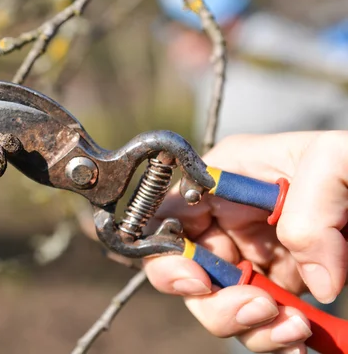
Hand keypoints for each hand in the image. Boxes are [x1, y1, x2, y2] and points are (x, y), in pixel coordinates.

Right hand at [143, 131, 347, 352]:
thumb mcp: (332, 160)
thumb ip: (311, 211)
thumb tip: (318, 283)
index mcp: (222, 178)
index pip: (165, 216)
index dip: (166, 252)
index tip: (197, 280)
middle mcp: (226, 218)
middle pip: (183, 270)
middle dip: (213, 300)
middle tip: (257, 307)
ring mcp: (249, 252)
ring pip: (217, 303)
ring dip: (248, 325)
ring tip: (292, 325)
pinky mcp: (277, 281)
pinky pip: (256, 319)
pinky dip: (272, 335)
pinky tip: (296, 333)